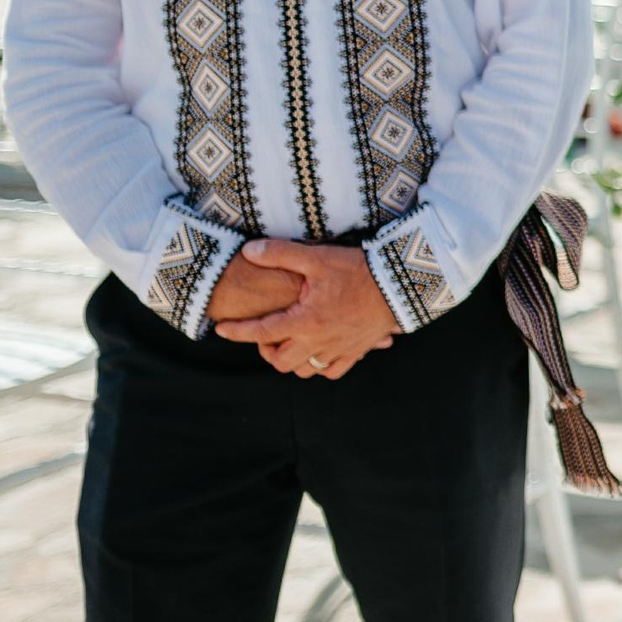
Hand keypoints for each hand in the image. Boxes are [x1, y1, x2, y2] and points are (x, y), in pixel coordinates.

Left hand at [212, 240, 398, 378]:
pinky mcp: (357, 350)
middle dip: (266, 351)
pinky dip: (321, 367)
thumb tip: (248, 250)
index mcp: (305, 321)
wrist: (401, 283)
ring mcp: (339, 349)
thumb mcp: (317, 257)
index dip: (237, 331)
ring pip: (305, 371)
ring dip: (292, 360)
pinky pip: (333, 372)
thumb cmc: (358, 269)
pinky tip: (319, 351)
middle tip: (264, 336)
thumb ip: (280, 254)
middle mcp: (319, 341)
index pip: (261, 332)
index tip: (221, 329)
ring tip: (290, 343)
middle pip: (281, 361)